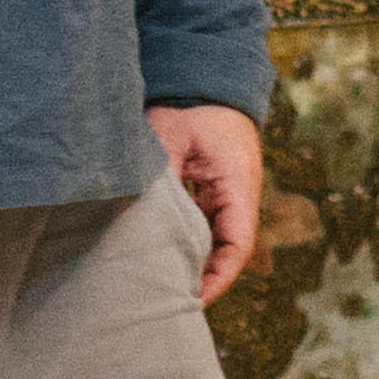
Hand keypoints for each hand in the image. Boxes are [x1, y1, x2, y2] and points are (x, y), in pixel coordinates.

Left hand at [148, 101, 261, 303]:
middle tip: (168, 302)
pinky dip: (184, 243)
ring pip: (211, 240)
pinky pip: (200, 224)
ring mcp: (224, 192)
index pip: (237, 245)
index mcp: (238, 185)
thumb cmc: (190, 106)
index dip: (218, 278)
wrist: (203, 76)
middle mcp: (236, 195)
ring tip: (161, 286)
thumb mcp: (168, 139)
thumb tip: (140, 219)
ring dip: (192, 262)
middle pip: (225, 250)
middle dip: (202, 278)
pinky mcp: (209, 188)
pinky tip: (159, 255)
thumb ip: (159, 178)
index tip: (194, 299)